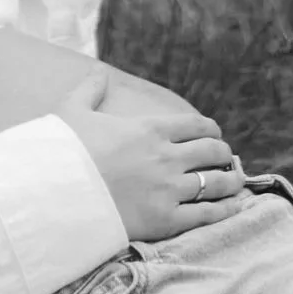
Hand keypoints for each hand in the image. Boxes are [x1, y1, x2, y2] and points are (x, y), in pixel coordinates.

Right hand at [53, 75, 246, 244]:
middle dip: (222, 153)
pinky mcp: (166, 220)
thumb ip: (89, 90)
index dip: (210, 128)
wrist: (57, 195)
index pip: (195, 124)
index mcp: (150, 129)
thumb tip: (98, 73)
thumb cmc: (65, 153)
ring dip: (230, 180)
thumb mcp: (72, 111)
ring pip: (216, 182)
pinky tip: (233, 208)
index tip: (214, 133)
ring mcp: (169, 189)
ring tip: (235, 181)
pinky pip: (206, 214)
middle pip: (212, 151)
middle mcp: (167, 157)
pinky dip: (224, 210)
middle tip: (224, 158)